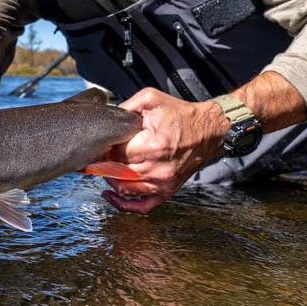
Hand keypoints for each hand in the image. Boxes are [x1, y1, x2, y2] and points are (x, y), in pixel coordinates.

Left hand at [102, 88, 228, 213]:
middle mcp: (159, 168)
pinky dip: (124, 204)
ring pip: (125, 189)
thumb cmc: (180, 115)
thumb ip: (125, 107)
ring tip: (104, 169)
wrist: (209, 130)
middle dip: (104, 164)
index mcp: (153, 145)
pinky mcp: (167, 191)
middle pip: (118, 172)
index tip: (97, 145)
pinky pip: (143, 206)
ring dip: (110, 180)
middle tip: (97, 156)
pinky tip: (111, 194)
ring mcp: (164, 182)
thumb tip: (106, 119)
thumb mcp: (150, 99)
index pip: (116, 153)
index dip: (103, 148)